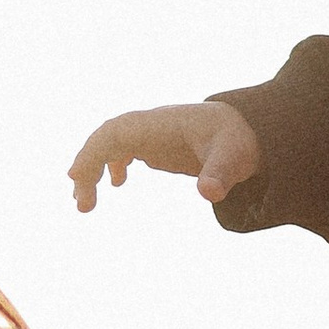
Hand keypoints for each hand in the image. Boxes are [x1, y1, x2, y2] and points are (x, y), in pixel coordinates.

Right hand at [69, 100, 264, 214]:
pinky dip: (111, 165)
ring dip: (93, 168)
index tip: (77, 176)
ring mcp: (151, 134)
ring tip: (86, 203)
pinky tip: (117, 185)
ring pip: (109, 144)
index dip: (92, 151)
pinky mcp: (156, 145)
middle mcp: (151, 125)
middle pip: (105, 138)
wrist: (251, 129)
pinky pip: (122, 149)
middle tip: (82, 204)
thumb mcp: (235, 159)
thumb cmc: (240, 140)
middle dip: (86, 165)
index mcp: (162, 124)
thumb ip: (220, 174)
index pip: (116, 132)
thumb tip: (209, 194)